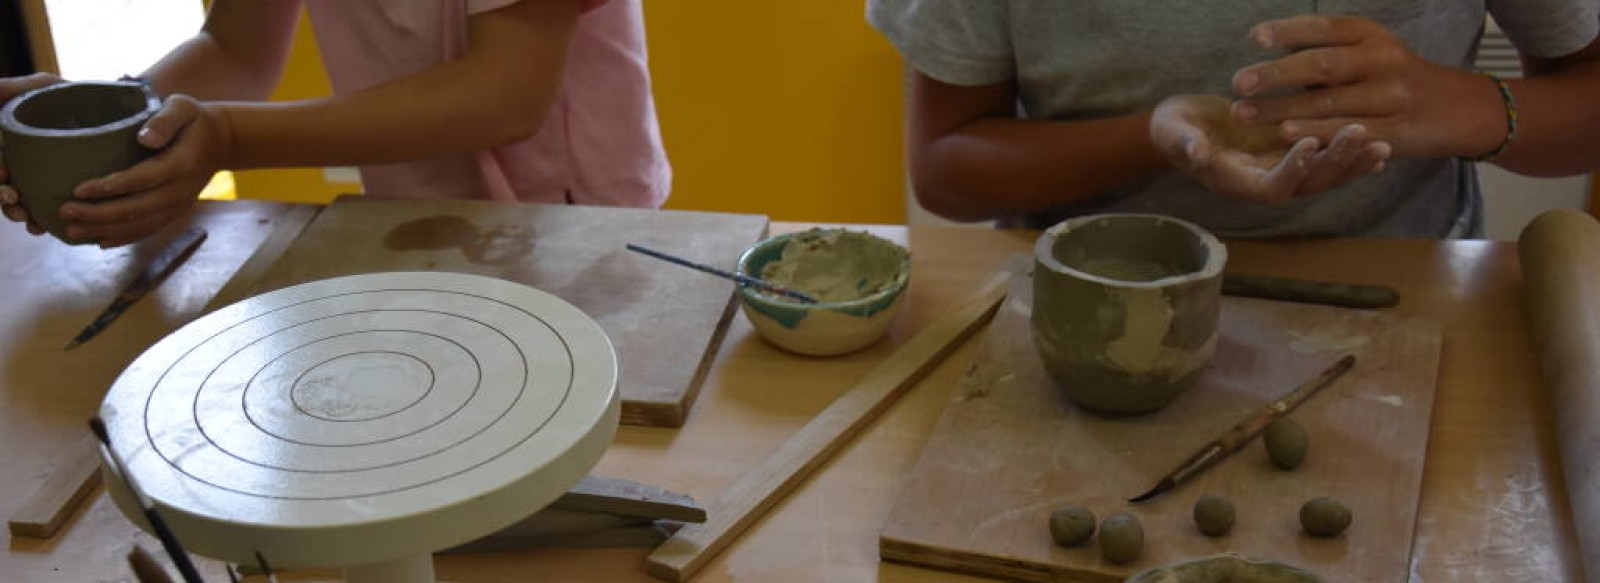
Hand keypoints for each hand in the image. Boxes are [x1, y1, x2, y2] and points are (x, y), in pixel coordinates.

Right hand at [0, 73, 64, 234]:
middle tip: (14, 201)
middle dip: (3, 198)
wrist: (111, 109)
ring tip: (29, 221)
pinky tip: (44, 228)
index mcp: (13, 144)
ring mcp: (39, 179)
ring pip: (20, 203)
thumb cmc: (72, 95)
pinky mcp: (61, 191)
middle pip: (3, 186)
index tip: (3, 176)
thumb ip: (13, 89)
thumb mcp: (41, 87)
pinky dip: (41, 221)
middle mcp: (22, 163)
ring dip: (19, 214)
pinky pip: (45, 212)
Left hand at [61, 94, 232, 247]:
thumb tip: (144, 138)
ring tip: (73, 230)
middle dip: (99, 214)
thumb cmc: (193, 120)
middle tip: (65, 211)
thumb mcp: (183, 107)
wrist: (221, 142)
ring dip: (105, 231)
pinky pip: (149, 230)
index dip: (111, 187)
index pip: (143, 179)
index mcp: (182, 163)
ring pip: (141, 225)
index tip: (78, 189)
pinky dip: (124, 238)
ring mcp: (180, 204)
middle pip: (138, 209)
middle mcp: (182, 190)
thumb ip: (165, 120)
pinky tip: (100, 242)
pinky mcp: (176, 212)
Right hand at [1151, 94, 1389, 203]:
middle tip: (1362, 134)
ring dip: (1353, 163)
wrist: (1182, 130)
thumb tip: (1197, 152)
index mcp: (1236, 182)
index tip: (1309, 143)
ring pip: (1323, 177)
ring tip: (1382, 144)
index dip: (1292, 170)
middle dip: (1336, 161)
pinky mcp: (1289, 157)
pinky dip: (1351, 158)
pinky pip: (1326, 163)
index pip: (1271, 186)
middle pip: (1307, 184)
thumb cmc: (1175, 131)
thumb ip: (1186, 144)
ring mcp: (1279, 172)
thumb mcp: (1174, 134)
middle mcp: (1263, 183)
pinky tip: (1378, 147)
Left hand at [1230, 15, 1505, 159]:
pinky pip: (1349, 132)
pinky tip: (1285, 135)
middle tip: (1239, 82)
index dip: (1290, 31)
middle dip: (1277, 74)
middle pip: (1323, 65)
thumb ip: (1327, 50)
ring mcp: (1391, 97)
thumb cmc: (1394, 77)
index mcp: (1372, 36)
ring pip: (1330, 102)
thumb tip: (1269, 45)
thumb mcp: (1368, 50)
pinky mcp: (1394, 131)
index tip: (1255, 38)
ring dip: (1283, 108)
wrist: (1456, 108)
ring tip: (1245, 113)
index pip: (1326, 29)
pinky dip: (1316, 133)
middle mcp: (1383, 61)